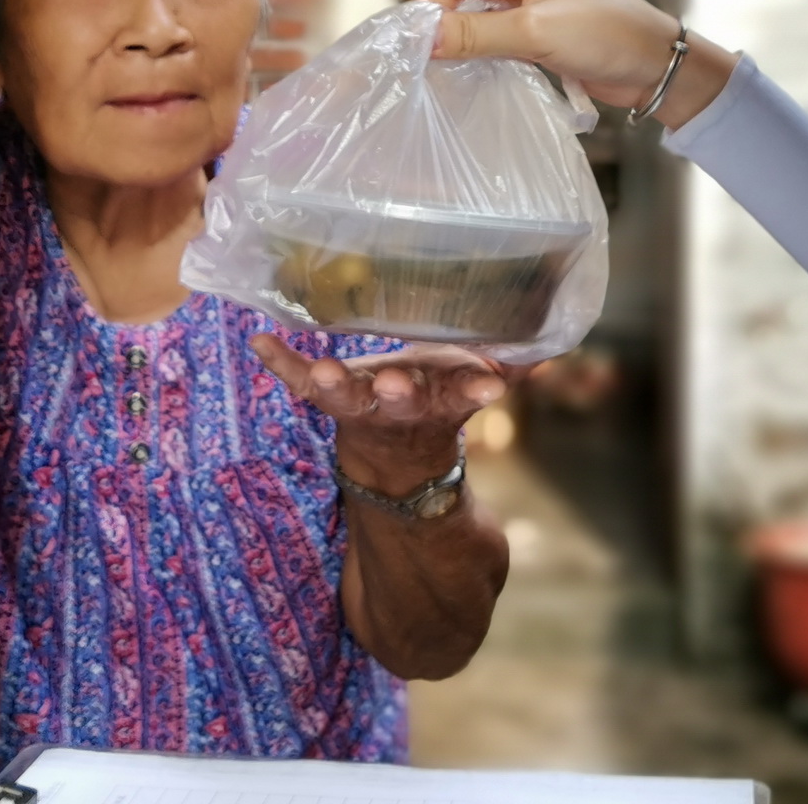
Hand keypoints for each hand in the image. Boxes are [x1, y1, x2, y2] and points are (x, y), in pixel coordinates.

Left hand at [252, 335, 507, 496]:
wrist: (392, 465)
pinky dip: (280, 363)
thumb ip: (505, 371)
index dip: (474, 390)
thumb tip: (547, 345)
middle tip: (397, 384)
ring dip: (335, 385)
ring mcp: (359, 407)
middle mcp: (400, 409)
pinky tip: (261, 341)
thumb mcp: (469, 394)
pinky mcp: (326, 399)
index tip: (490, 385)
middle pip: (400, 404)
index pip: (463, 397)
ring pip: (347, 401)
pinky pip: (299, 382)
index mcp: (441, 404)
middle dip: (399, 394)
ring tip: (323, 372)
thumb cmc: (434, 407)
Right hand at [416, 0, 735, 124]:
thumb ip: (476, 35)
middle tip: (424, 65)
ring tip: (443, 72)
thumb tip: (423, 39)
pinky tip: (469, 71)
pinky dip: (479, 50)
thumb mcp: (536, 33)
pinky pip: (490, 32)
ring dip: (462, 42)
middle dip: (445, 27)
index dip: (431, 12)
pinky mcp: (532, 21)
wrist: (655, 64)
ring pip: (472, 16)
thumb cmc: (608, 35)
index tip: (412, 49)